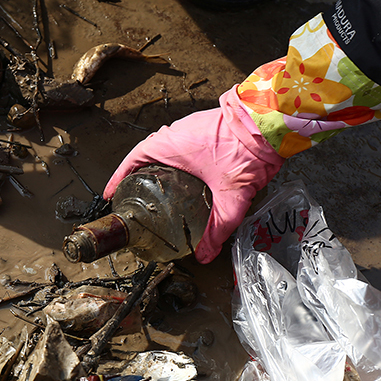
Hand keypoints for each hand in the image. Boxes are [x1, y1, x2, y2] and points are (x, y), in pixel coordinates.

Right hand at [104, 88, 284, 262]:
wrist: (269, 124)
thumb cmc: (246, 152)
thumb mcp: (230, 198)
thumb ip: (218, 229)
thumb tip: (205, 255)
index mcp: (169, 145)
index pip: (133, 160)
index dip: (118, 177)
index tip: (111, 193)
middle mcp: (174, 134)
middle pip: (144, 156)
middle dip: (135, 175)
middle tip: (130, 196)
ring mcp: (188, 129)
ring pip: (162, 149)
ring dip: (153, 167)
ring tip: (150, 189)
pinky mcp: (203, 129)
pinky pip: (177, 145)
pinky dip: (170, 160)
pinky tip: (179, 177)